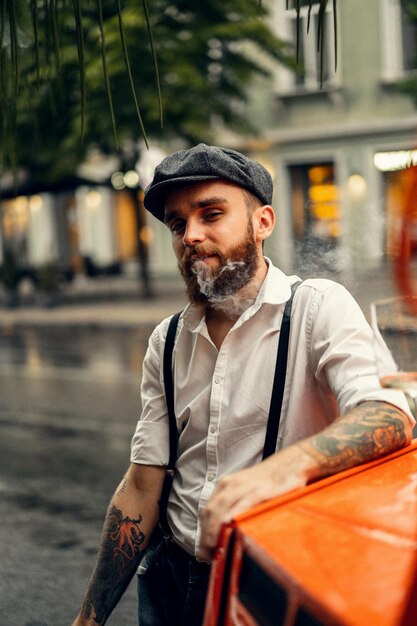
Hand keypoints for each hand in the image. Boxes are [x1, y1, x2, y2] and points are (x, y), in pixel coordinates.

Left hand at [198, 445, 311, 560]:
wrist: (291, 463)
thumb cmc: (269, 481)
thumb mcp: (246, 490)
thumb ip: (234, 507)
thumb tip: (225, 534)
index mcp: (226, 485)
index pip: (206, 512)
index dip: (203, 533)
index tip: (205, 550)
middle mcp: (231, 484)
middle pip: (210, 513)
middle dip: (206, 537)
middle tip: (209, 556)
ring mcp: (245, 486)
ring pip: (222, 509)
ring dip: (215, 532)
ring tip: (217, 550)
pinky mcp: (261, 490)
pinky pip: (243, 504)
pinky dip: (234, 517)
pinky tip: (230, 528)